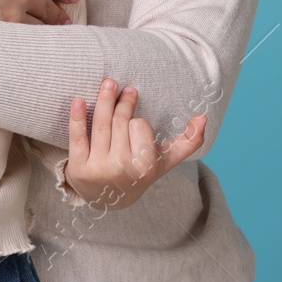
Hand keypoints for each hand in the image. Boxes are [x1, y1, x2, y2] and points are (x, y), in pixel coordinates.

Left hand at [62, 78, 206, 210]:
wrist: (108, 198)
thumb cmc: (139, 171)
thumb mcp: (164, 161)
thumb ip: (189, 142)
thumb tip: (203, 116)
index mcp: (144, 167)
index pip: (140, 127)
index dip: (137, 122)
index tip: (136, 124)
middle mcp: (121, 169)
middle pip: (119, 122)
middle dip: (120, 101)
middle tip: (119, 85)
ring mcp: (98, 169)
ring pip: (100, 125)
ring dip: (103, 99)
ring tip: (108, 83)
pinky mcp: (78, 167)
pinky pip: (77, 137)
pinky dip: (77, 117)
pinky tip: (78, 100)